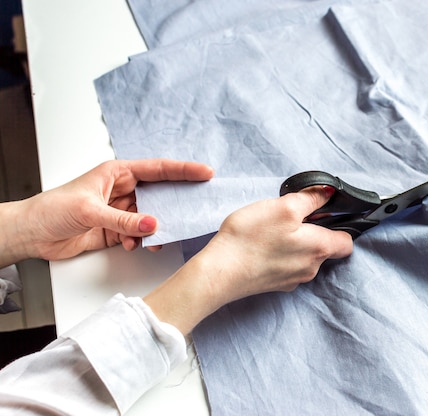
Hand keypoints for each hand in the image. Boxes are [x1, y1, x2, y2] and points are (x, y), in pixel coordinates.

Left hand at [3, 159, 212, 263]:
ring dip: (156, 229)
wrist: (31, 234)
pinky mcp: (117, 230)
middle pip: (160, 193)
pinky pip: (140, 235)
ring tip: (156, 238)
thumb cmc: (52, 209)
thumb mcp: (89, 211)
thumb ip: (123, 220)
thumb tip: (152, 225)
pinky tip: (134, 245)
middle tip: (192, 209)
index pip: (158, 169)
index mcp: (117, 173)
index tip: (205, 173)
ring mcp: (121, 211)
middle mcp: (122, 190)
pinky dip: (141, 242)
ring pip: (151, 218)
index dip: (183, 170)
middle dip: (174, 204)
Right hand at [144, 186, 353, 334]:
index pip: (347, 242)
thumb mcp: (284, 207)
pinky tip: (263, 246)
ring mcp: (293, 280)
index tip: (327, 214)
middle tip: (291, 217)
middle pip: (324, 248)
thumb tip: (328, 193)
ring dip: (295, 243)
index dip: (342, 226)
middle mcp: (311, 269)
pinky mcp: (274, 285)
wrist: (219, 273)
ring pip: (304, 257)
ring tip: (273, 230)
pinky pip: (286, 266)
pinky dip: (280, 255)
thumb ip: (310, 199)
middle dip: (314, 232)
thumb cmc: (252, 238)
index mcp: (320, 248)